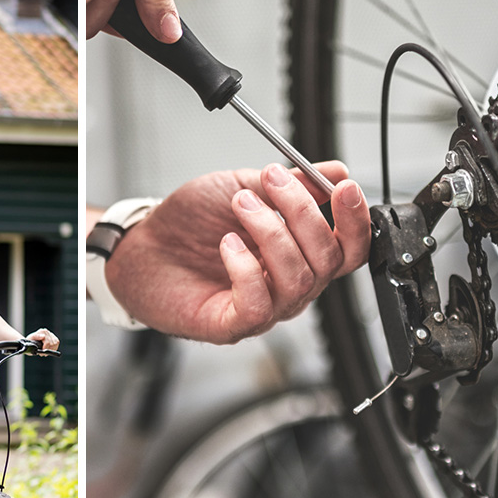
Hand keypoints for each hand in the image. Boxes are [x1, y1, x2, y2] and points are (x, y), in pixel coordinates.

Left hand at [24, 328, 59, 353]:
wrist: (29, 341)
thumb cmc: (29, 341)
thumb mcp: (30, 339)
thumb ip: (36, 337)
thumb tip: (43, 336)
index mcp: (42, 331)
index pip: (48, 342)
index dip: (45, 349)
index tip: (41, 353)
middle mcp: (46, 331)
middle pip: (52, 343)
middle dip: (48, 350)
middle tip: (42, 354)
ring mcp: (50, 334)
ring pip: (56, 343)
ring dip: (51, 349)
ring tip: (46, 352)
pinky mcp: (53, 337)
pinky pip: (57, 342)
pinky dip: (54, 347)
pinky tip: (50, 349)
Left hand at [103, 162, 370, 343]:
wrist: (142, 245)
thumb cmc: (190, 222)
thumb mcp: (242, 187)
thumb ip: (289, 182)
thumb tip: (334, 172)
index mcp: (300, 253)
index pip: (349, 248)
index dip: (355, 220)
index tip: (343, 187)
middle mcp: (289, 284)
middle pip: (327, 259)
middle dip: (303, 212)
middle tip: (270, 181)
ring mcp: (265, 307)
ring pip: (297, 279)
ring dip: (271, 232)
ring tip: (240, 205)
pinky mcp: (234, 325)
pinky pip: (260, 306)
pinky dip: (246, 268)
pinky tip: (227, 244)